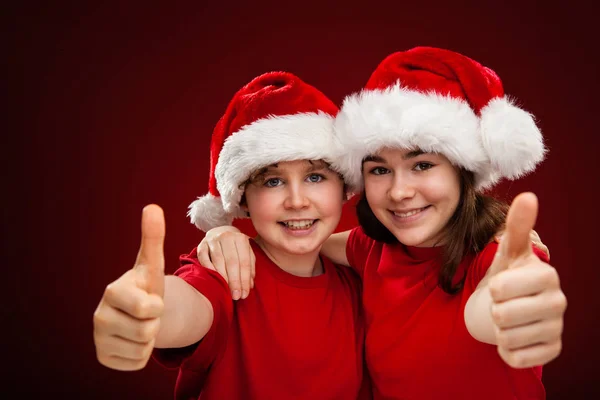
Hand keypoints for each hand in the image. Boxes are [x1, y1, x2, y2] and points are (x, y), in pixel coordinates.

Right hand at [93, 204, 165, 370]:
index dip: (157, 306)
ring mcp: (98, 339)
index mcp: (112, 292)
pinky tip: (133, 340)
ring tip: (141, 324)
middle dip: (155, 323)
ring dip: (150, 340)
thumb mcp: (152, 264)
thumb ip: (153, 237)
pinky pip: (136, 363)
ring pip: (143, 350)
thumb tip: (152, 206)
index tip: (150, 298)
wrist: (138, 312)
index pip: (147, 309)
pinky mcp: (103, 358)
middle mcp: (99, 317)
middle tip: (148, 314)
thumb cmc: (146, 286)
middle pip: (147, 332)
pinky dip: (141, 355)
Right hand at [197, 226, 254, 299]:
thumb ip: (250, 268)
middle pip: (232, 261)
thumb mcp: (247, 254)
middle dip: (234, 281)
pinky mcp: (202, 244)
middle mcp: (227, 237)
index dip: (244, 279)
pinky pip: (203, 258)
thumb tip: (249, 286)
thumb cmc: (236, 248)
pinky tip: (213, 279)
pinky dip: (208, 269)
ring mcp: (213, 240)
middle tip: (235, 296)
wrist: (220, 232)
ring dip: (222, 277)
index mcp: (241, 239)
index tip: (244, 294)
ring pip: (218, 260)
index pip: (244, 262)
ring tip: (226, 291)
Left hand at [488, 193, 566, 367]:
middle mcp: (558, 303)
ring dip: (499, 331)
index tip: (499, 285)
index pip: (505, 288)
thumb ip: (516, 227)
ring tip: (506, 320)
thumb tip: (528, 195)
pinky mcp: (550, 352)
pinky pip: (517, 358)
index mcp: (547, 276)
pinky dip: (507, 350)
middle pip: (504, 315)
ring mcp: (556, 329)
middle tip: (501, 305)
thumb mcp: (507, 252)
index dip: (496, 288)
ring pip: (508, 338)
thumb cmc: (508, 275)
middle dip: (494, 311)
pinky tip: (512, 338)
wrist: (509, 307)